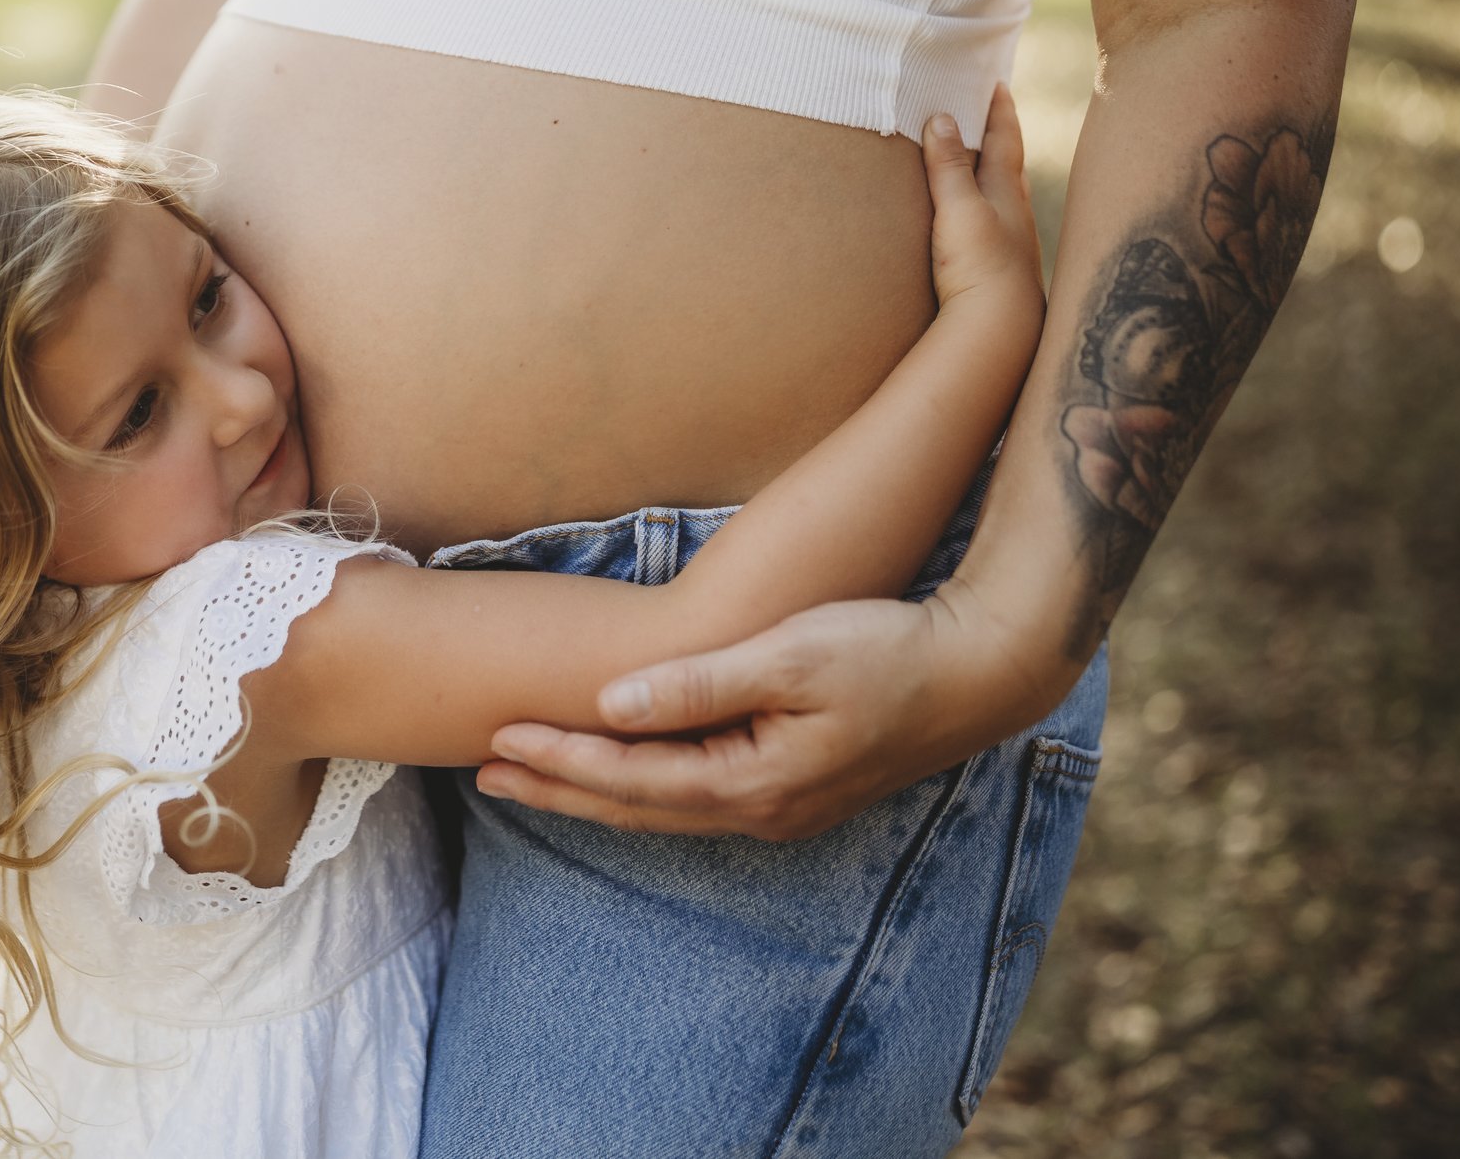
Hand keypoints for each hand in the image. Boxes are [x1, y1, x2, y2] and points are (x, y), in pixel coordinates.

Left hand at [476, 583, 1057, 839]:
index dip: (560, 760)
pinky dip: (639, 787)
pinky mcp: (792, 788)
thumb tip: (613, 706)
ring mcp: (779, 807)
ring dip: (592, 791)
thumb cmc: (887, 650)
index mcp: (753, 782)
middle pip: (634, 809)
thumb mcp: (790, 656)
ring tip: (528, 774)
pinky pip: (692, 797)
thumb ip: (699, 685)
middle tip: (481, 770)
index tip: (496, 737)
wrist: (979, 670)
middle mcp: (760, 809)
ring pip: (661, 808)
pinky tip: (617, 772)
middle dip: (557, 787)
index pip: (631, 780)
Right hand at [925, 83, 1043, 313]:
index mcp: (1006, 191)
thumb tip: (941, 117)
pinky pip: (991, 225)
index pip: (1005, 138)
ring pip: (1002, 196)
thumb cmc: (981, 264)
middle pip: (1008, 164)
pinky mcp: (999, 270)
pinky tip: (972, 222)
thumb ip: (948, 165)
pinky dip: (981, 209)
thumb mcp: (959, 208)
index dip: (999, 109)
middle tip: (986, 113)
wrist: (999, 329)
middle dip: (998, 137)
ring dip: (990, 175)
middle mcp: (1014, 212)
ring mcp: (1009, 243)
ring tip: (973, 163)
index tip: (997, 80)